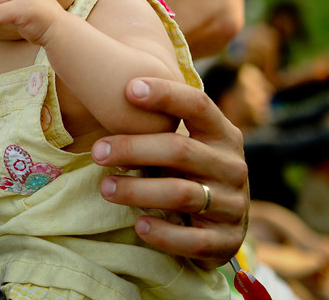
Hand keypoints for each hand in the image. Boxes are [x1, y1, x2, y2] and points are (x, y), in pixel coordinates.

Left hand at [91, 77, 248, 268]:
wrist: (220, 224)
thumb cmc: (184, 171)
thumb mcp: (178, 143)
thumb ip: (154, 125)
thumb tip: (99, 92)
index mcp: (221, 133)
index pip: (198, 105)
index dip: (166, 94)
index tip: (128, 89)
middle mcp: (232, 165)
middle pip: (180, 150)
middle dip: (133, 148)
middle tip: (96, 152)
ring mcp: (233, 203)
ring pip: (182, 194)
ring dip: (138, 191)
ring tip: (105, 188)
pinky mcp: (227, 240)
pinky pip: (194, 240)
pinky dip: (164, 233)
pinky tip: (140, 225)